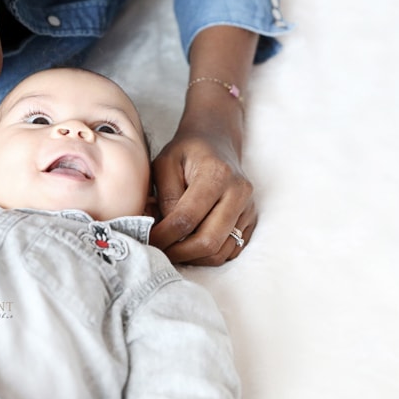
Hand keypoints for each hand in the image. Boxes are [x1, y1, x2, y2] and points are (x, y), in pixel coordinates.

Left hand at [150, 127, 255, 264]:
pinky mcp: (251, 219)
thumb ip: (164, 196)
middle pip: (208, 241)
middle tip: (159, 250)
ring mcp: (248, 208)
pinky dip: (208, 255)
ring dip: (193, 258)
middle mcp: (238, 192)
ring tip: (173, 247)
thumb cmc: (187, 151)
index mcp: (216, 174)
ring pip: (221, 252)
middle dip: (179, 253)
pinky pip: (231, 250)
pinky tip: (191, 242)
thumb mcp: (165, 163)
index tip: (148, 240)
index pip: (188, 218)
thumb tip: (163, 230)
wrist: (217, 141)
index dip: (164, 236)